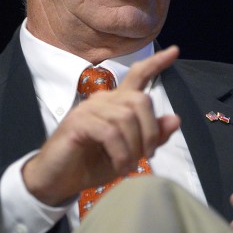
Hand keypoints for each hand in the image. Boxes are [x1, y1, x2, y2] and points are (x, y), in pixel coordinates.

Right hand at [22, 46, 181, 205]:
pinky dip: (120, 153)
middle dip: (151, 131)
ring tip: (128, 166)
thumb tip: (175, 119)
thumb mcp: (128, 154)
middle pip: (141, 100)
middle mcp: (102, 100)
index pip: (138, 75)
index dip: (156, 63)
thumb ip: (151, 137)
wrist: (57, 181)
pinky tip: (119, 166)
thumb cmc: (90, 165)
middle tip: (147, 155)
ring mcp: (88, 109)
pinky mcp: (78, 122)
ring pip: (127, 118)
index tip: (175, 51)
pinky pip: (110, 132)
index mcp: (115, 103)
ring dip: (133, 147)